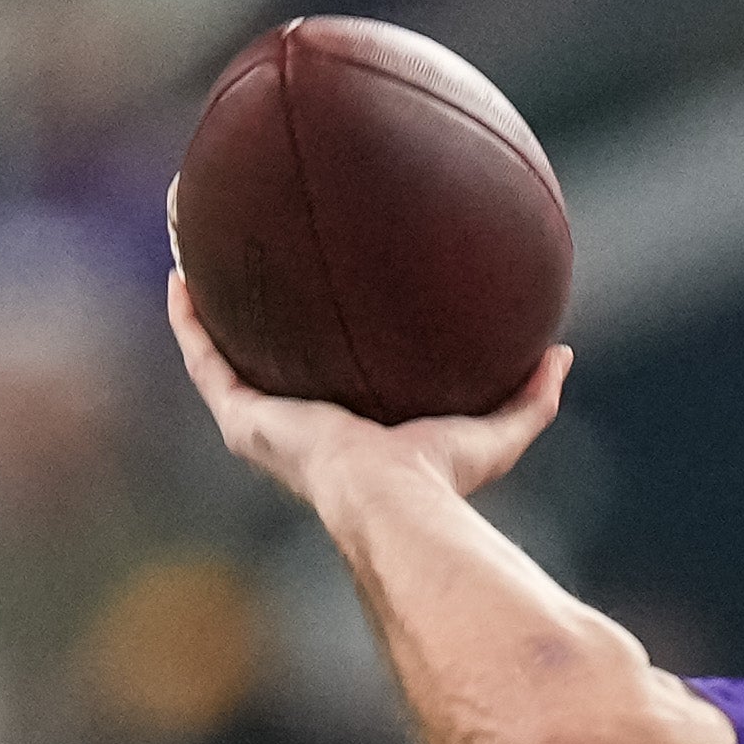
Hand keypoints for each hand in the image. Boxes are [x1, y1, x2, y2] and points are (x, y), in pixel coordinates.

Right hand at [165, 243, 566, 510]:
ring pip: (218, 347)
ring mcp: (261, 422)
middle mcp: (294, 425)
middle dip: (251, 309)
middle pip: (262, 356)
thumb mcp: (497, 431)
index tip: (316, 295)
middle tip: (243, 257)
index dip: (315, 339)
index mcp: (346, 429)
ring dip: (203, 296)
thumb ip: (531, 397)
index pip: (324, 377)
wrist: (394, 502)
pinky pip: (202, 356)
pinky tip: (181, 268)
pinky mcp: (240, 417)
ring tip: (189, 242)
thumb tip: (562, 354)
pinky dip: (188, 314)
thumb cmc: (443, 481)